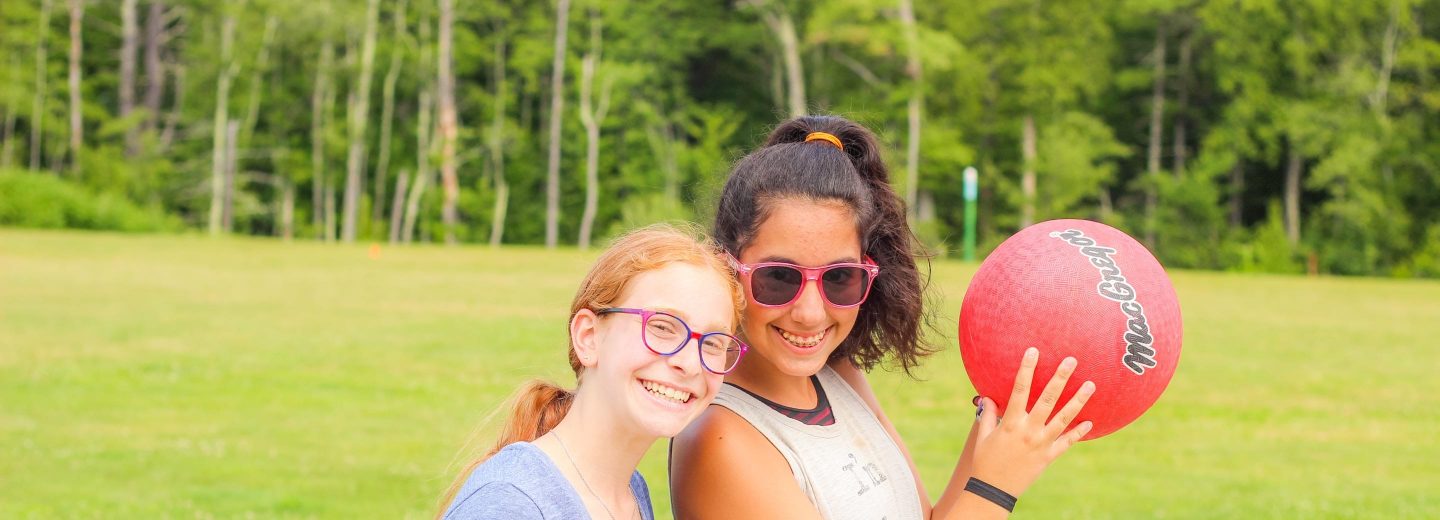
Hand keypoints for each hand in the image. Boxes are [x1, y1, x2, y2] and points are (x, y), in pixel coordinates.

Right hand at [968, 347, 1094, 497]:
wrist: (993, 490)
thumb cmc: (984, 461)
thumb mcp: (983, 436)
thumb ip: (988, 415)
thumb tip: (987, 397)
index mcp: (1011, 422)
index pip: (1019, 389)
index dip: (1026, 369)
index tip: (1033, 351)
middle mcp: (1029, 430)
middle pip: (1047, 399)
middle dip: (1060, 378)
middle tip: (1072, 360)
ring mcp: (1041, 444)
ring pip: (1064, 418)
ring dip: (1078, 400)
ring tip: (1091, 385)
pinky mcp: (1048, 457)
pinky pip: (1067, 442)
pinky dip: (1079, 432)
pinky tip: (1090, 422)